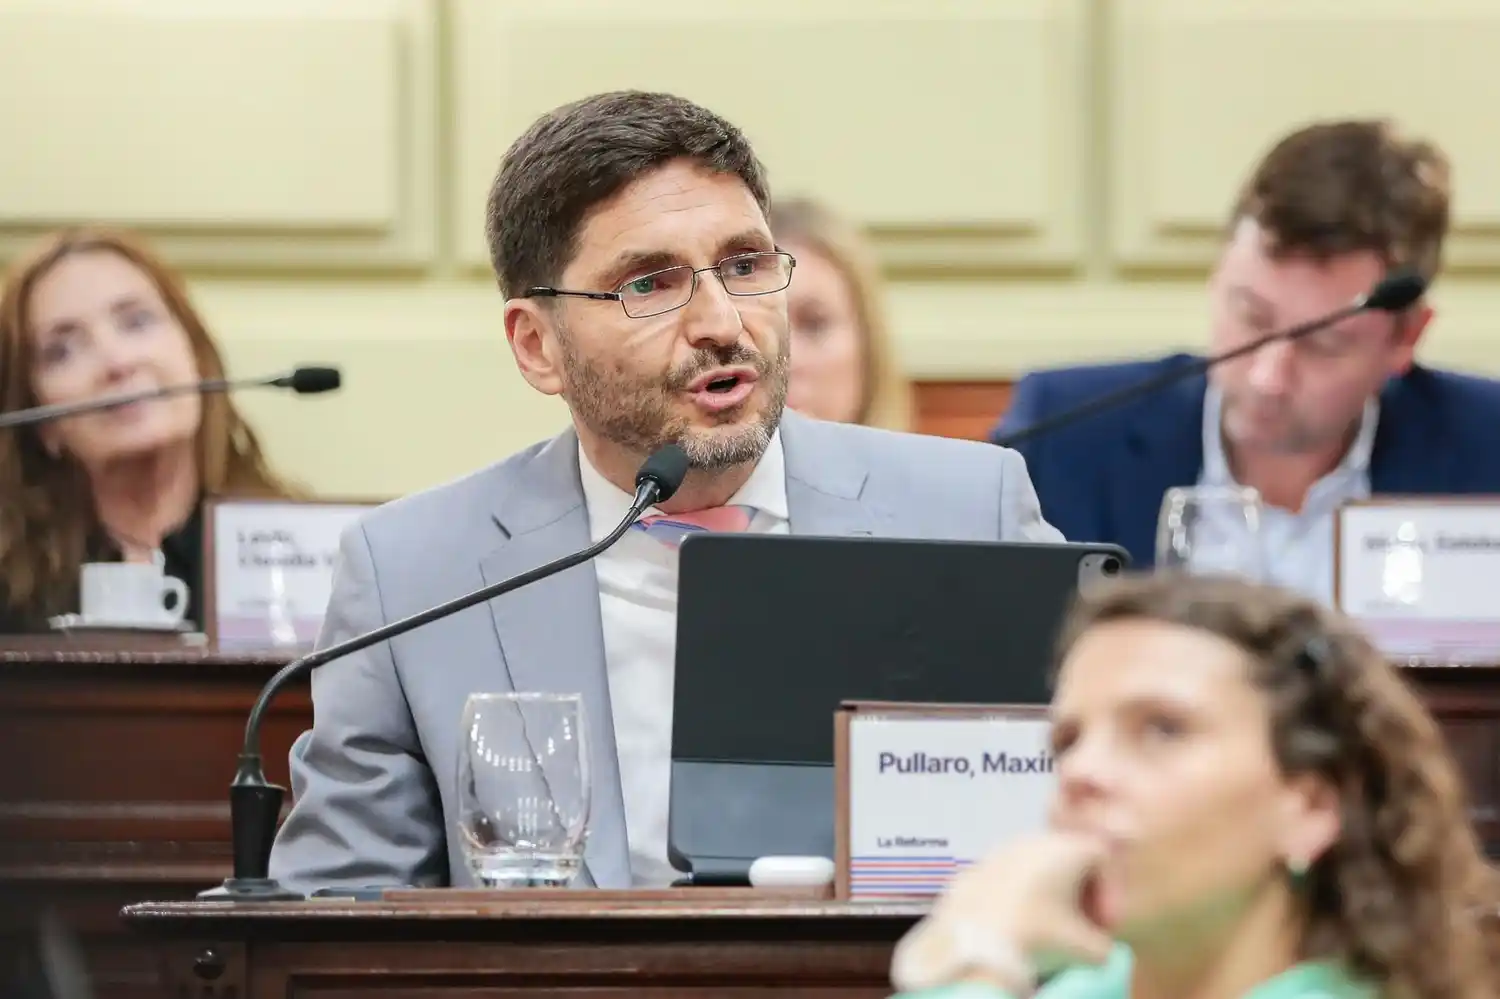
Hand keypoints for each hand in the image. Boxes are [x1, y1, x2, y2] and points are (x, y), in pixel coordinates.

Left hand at [892, 833, 1113, 992]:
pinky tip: (1018, 925)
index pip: (1102, 857)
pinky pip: (1010, 877)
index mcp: (1065, 848)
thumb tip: (1101, 947)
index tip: (1103, 924)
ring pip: (1037, 866)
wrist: (974, 944)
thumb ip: (1105, 945)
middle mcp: (1033, 840)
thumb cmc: (1036, 937)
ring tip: (1049, 929)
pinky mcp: (977, 867)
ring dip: (1049, 894)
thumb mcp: (1086, 950)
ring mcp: (1001, 850)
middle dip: (1080, 893)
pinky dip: (1021, 897)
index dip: (1111, 891)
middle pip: (1069, 859)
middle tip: (1081, 927)